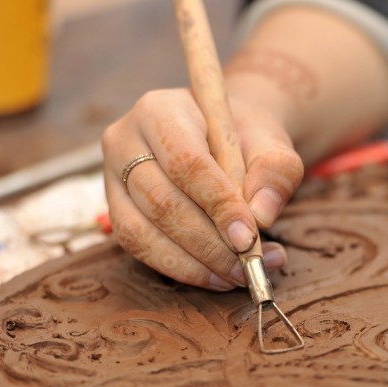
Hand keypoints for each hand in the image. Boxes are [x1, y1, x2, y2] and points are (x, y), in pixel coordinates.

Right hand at [102, 88, 303, 290]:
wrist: (224, 138)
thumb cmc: (245, 139)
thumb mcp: (272, 145)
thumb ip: (275, 173)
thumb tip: (261, 217)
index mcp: (160, 110)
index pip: (186, 163)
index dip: (218, 206)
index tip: (249, 239)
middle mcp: (125, 140)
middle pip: (161, 203)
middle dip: (209, 244)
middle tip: (249, 265)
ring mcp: (113, 178)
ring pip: (143, 233)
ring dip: (195, 264)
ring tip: (238, 274)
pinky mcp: (115, 210)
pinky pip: (139, 248)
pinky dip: (181, 269)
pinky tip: (218, 275)